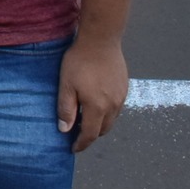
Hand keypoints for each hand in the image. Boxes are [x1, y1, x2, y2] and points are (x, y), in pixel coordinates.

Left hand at [57, 32, 128, 151]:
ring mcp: (121, 96)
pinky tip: (97, 104)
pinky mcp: (124, 87)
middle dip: (91, 135)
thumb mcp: (66, 84)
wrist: (101, 40)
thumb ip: (66, 109)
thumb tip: (65, 130)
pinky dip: (107, 113)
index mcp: (97, 107)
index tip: (73, 148)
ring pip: (112, 120)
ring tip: (86, 120)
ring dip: (100, 124)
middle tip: (77, 135)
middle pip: (103, 130)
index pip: (90, 134)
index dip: (81, 144)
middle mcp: (113, 105)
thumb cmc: (80, 61)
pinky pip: (117, 108)